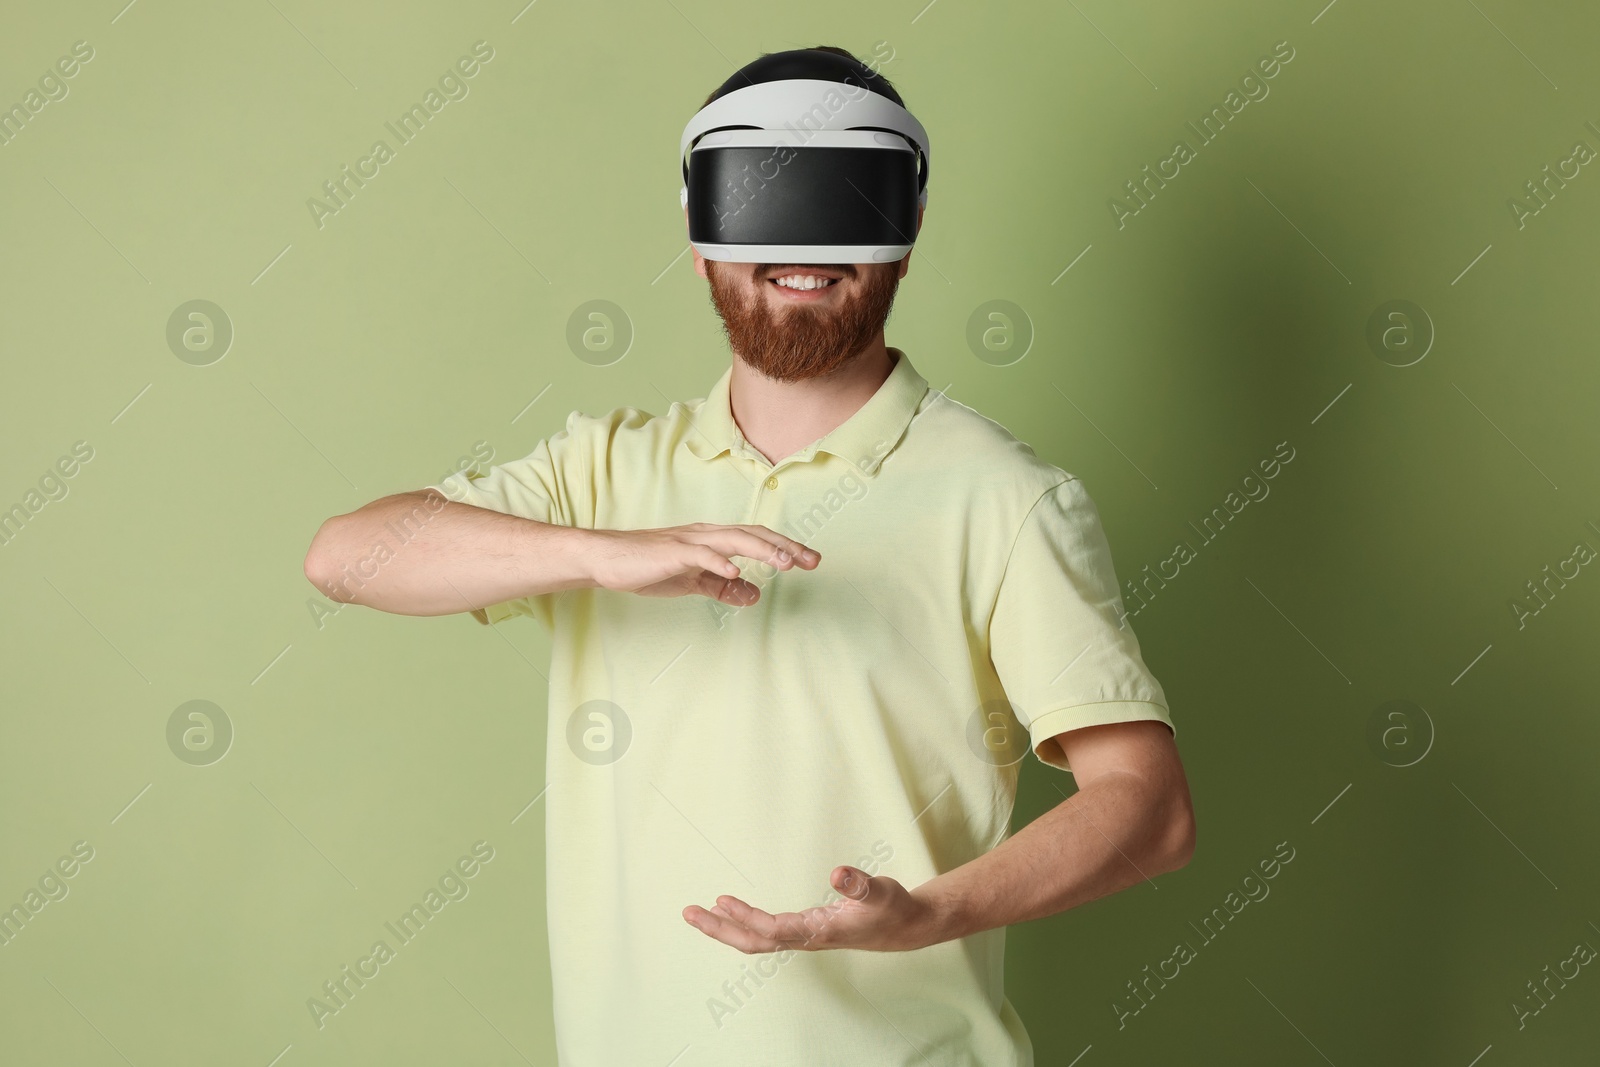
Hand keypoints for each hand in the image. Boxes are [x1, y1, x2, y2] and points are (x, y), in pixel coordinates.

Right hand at [585, 523, 818, 605]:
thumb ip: (723, 588)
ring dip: (762, 550)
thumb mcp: (693, 582)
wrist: (608, 560)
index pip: (758, 539)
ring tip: (785, 563)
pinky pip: (699, 555)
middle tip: (813, 560)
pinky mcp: (672, 551)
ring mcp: (689, 540)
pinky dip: (719, 562)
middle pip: (754, 535)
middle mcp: (706, 534)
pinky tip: (736, 573)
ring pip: (733, 539)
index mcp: (714, 540)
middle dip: (785, 546)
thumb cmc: (650, 567)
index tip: (812, 561)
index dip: (786, 548)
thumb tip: (754, 595)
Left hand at [683, 866, 943, 952]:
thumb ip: (859, 884)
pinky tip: (731, 910)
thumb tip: (837, 873)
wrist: (905, 927)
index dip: (747, 918)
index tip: (721, 902)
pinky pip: (766, 931)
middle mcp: (806, 937)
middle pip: (754, 942)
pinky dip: (744, 922)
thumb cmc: (891, 908)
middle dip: (720, 929)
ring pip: (756, 939)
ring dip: (726, 927)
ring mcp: (803, 935)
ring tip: (700, 910)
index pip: (773, 929)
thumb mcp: (879, 891)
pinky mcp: (805, 930)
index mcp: (818, 931)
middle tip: (689, 912)